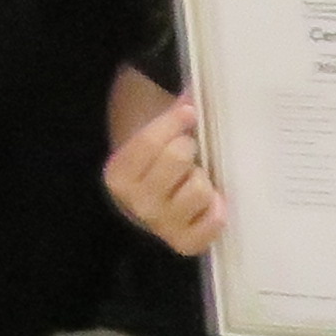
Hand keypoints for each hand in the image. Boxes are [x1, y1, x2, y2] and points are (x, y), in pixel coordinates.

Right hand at [105, 91, 221, 254]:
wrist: (147, 210)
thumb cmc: (153, 168)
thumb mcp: (149, 142)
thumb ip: (169, 117)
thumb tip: (196, 90)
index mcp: (119, 174)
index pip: (150, 140)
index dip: (174, 120)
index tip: (189, 111)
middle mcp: (137, 203)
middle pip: (178, 157)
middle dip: (188, 149)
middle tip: (187, 152)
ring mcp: (162, 226)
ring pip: (200, 188)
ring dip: (203, 179)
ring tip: (194, 179)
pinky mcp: (186, 244)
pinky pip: (215, 219)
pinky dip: (216, 209)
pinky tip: (207, 202)